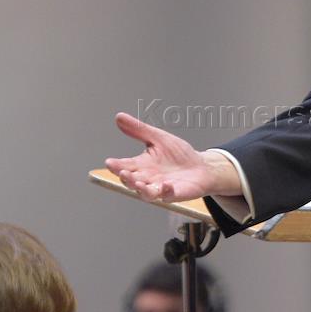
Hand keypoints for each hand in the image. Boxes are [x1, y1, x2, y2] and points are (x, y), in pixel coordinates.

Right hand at [105, 113, 241, 201]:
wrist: (201, 167)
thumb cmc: (178, 154)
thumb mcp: (158, 138)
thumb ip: (139, 130)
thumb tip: (118, 117)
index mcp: (141, 165)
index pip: (125, 165)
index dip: (116, 165)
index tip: (109, 162)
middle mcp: (148, 179)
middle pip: (132, 181)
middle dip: (126, 178)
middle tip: (122, 172)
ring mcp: (160, 188)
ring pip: (146, 193)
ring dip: (141, 189)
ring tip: (138, 183)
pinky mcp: (175, 193)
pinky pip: (168, 195)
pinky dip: (166, 191)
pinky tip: (166, 185)